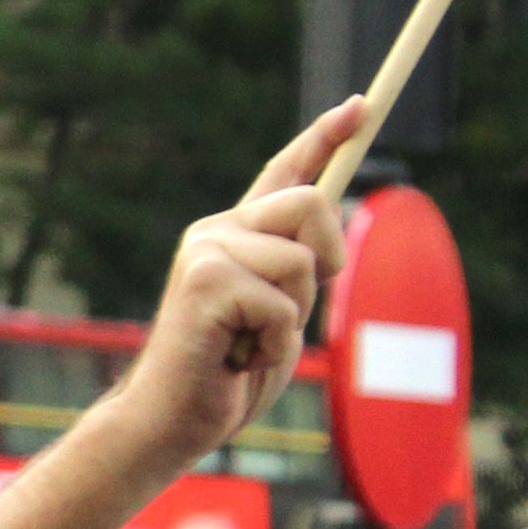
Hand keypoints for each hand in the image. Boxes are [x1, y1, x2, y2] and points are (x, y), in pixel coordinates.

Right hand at [116, 101, 358, 466]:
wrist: (168, 422)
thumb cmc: (224, 378)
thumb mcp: (277, 316)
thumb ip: (295, 275)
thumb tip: (324, 246)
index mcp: (235, 235)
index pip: (285, 172)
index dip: (324, 137)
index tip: (359, 106)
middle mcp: (216, 232)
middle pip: (312, 203)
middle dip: (328, 259)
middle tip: (289, 313)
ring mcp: (206, 252)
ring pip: (302, 262)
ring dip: (293, 319)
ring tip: (250, 344)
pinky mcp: (204, 283)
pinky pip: (281, 305)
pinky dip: (274, 345)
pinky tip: (237, 359)